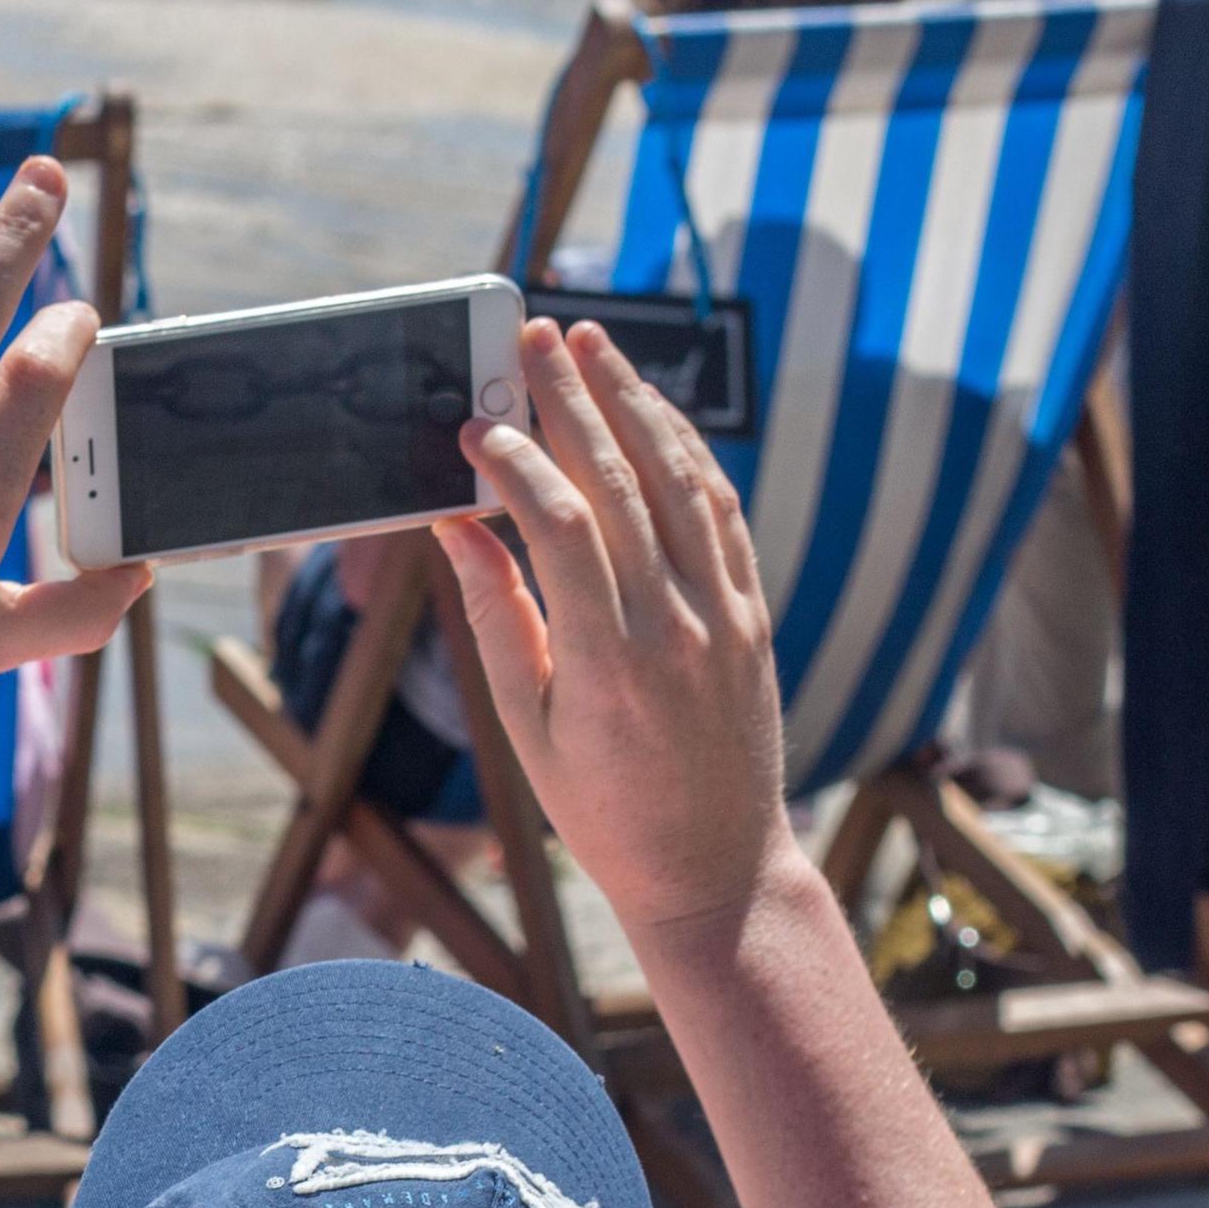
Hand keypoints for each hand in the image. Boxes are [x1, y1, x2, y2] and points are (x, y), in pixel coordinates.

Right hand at [433, 319, 798, 942]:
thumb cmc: (604, 812)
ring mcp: (725, 616)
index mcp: (606, 664)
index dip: (517, 462)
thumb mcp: (526, 730)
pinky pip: (721, 511)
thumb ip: (494, 618)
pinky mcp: (754, 615)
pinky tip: (653, 413)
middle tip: (533, 336)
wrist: (714, 870)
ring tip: (592, 344)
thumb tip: (454, 525)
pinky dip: (686, 452)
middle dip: (573, 398)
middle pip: (622, 481)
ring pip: (681, 480)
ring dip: (634, 401)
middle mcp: (675, 628)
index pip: (560, 525)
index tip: (477, 424)